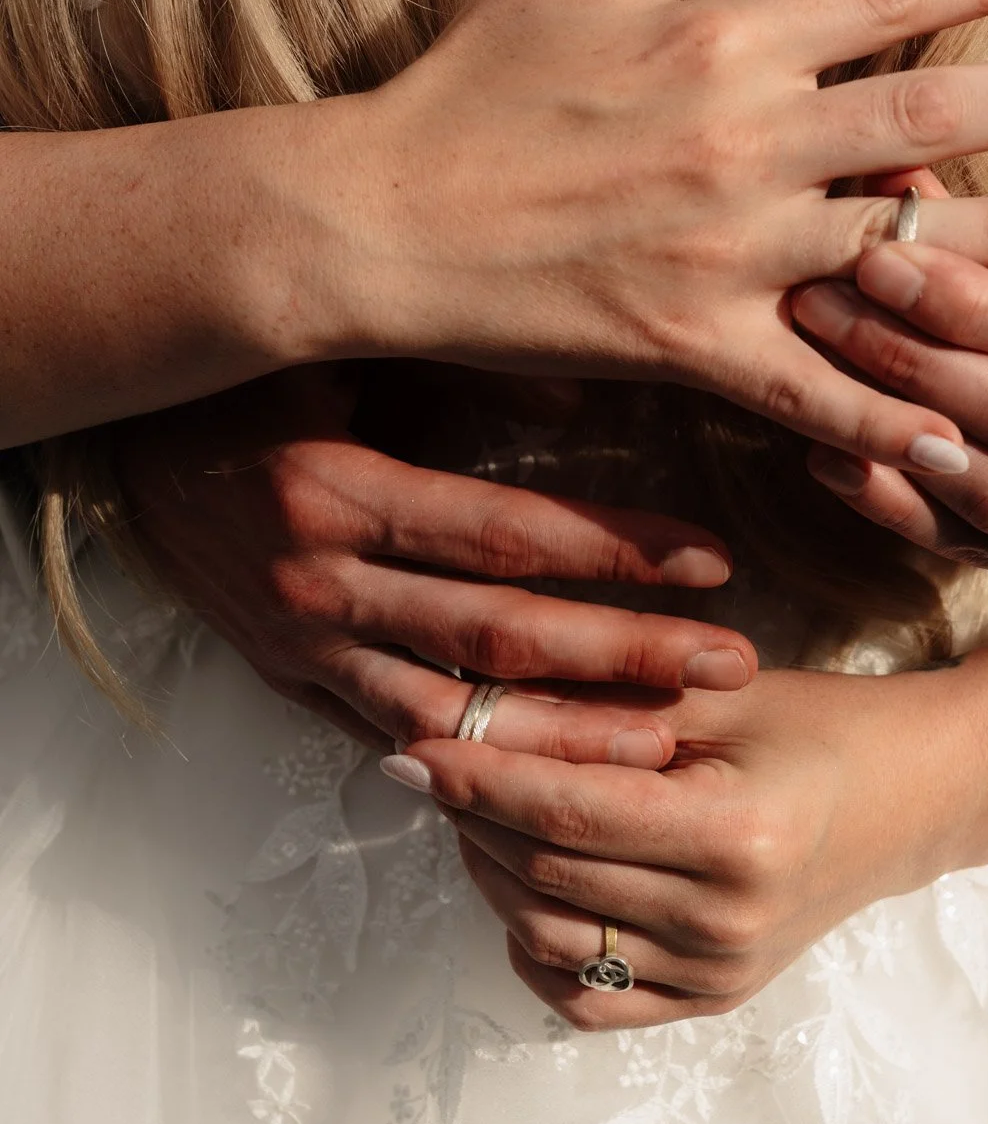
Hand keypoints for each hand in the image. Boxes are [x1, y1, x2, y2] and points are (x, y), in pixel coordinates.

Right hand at [112, 364, 757, 760]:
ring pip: (451, 715)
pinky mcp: (291, 684)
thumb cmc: (248, 383)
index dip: (617, 554)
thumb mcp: (345, 349)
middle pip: (497, 638)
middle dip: (624, 658)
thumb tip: (586, 391)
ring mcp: (301, 649)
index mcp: (337, 491)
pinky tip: (553, 774)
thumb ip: (460, 365)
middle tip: (732, 665)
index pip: (506, 535)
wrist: (120, 457)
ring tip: (666, 739)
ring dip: (562, 735)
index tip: (715, 562)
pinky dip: (475, 760)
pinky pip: (391, 739)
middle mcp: (320, 583)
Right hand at [336, 0, 987, 470]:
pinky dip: (890, 412)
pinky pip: (816, 387)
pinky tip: (967, 426)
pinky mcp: (695, 345)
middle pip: (928, 112)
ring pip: (900, 247)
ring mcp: (727, 251)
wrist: (379, 223)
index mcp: (717, 38)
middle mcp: (742, 141)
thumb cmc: (463, 92)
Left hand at [389, 667, 967, 1029]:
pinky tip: (520, 887)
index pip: (568, 813)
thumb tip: (479, 702)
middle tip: (427, 763)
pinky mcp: (712, 1001)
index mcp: (737, 834)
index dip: (478, 778)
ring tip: (475, 812)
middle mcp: (727, 920)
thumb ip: (606, 701)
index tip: (412, 745)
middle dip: (469, 816)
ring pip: (548, 937)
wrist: (914, 798)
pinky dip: (532, 948)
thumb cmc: (817, 725)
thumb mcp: (720, 692)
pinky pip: (587, 996)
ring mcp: (721, 973)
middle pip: (546, 874)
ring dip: (489, 874)